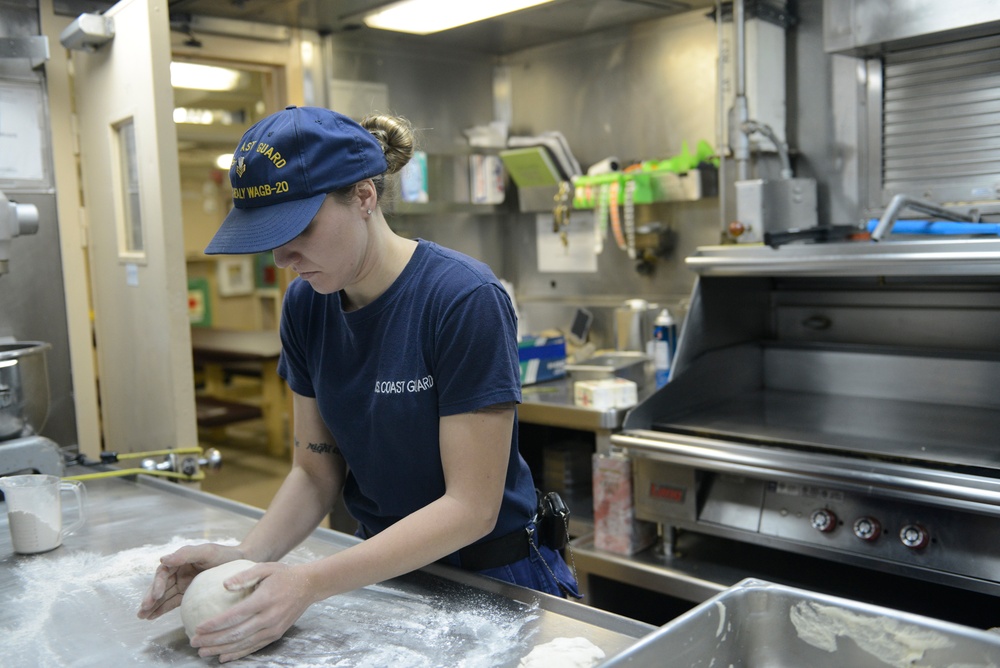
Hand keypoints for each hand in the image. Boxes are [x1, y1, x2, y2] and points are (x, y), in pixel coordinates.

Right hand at [136, 542, 244, 620]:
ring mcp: (182, 583)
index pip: (163, 573)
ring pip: (163, 595)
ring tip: (142, 616)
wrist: (241, 563)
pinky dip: (162, 609)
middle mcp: (179, 572)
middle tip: (143, 610)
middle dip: (150, 597)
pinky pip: (172, 602)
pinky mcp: (188, 594)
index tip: (156, 594)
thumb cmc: (224, 554)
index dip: (157, 584)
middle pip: (160, 585)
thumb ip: (185, 554)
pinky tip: (152, 616)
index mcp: (180, 560)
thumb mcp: (206, 551)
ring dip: (152, 605)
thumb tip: (163, 559)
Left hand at [188, 562, 315, 662]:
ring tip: (203, 652)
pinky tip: (223, 657)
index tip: (198, 628)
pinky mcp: (276, 635)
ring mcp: (273, 628)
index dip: (215, 624)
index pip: (235, 615)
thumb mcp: (265, 567)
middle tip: (194, 642)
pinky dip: (237, 654)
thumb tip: (224, 585)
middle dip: (213, 640)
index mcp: (264, 600)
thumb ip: (244, 576)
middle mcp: (269, 618)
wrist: (309, 585)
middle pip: (236, 633)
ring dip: (221, 649)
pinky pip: (253, 647)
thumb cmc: (283, 574)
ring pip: (243, 644)